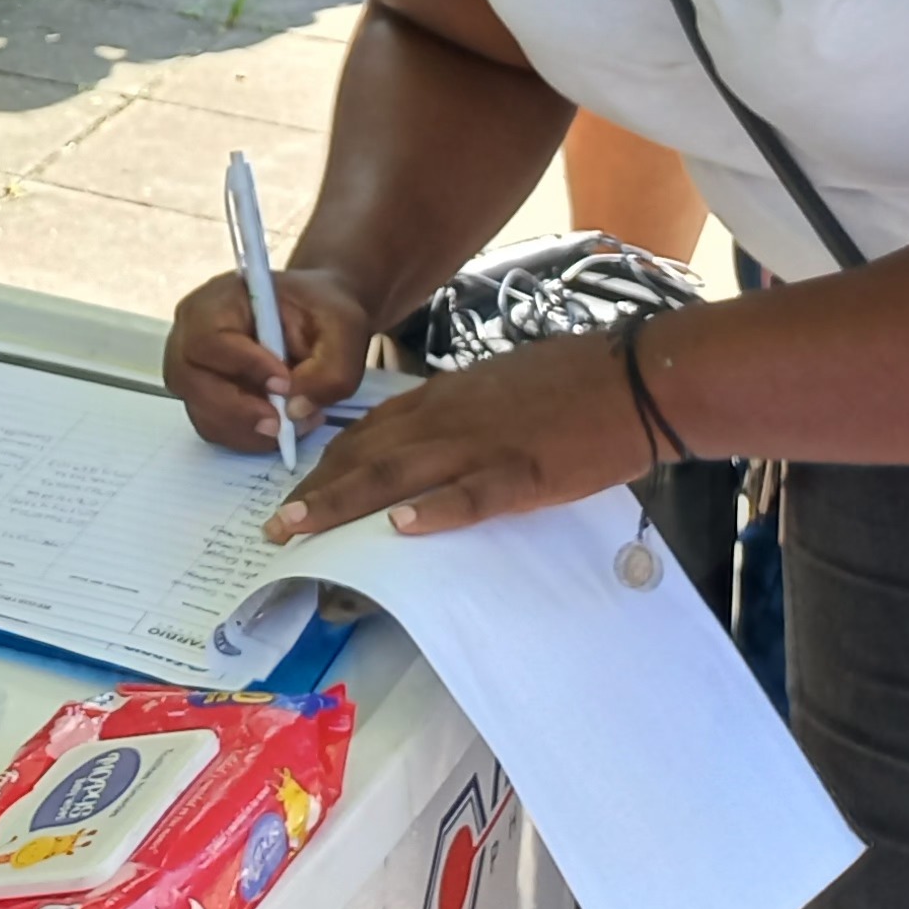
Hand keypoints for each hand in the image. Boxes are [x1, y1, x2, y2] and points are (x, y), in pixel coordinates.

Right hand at [167, 265, 374, 452]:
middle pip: (192, 381)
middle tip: (283, 425)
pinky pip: (213, 427)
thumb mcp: (344, 330)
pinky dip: (246, 437)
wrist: (317, 318)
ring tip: (292, 424)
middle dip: (239, 411)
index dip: (243, 365)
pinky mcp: (203, 397)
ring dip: (246, 429)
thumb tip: (294, 410)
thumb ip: (329, 369)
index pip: (210, 338)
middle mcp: (191, 333)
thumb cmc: (323, 313)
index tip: (285, 383)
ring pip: (202, 412)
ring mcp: (193, 368)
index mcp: (218, 300)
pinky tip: (280, 427)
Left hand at [267, 333, 644, 542]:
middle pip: (368, 454)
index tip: (294, 494)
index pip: (368, 433)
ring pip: (400, 473)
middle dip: (318, 491)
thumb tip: (418, 442)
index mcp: (443, 398)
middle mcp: (449, 418)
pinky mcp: (523, 473)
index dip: (326, 465)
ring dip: (346, 502)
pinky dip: (435, 510)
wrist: (632, 378)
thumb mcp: (495, 388)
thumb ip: (452, 413)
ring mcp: (484, 445)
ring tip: (304, 530)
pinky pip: (472, 494)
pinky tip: (401, 527)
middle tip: (276, 526)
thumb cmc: (569, 384)